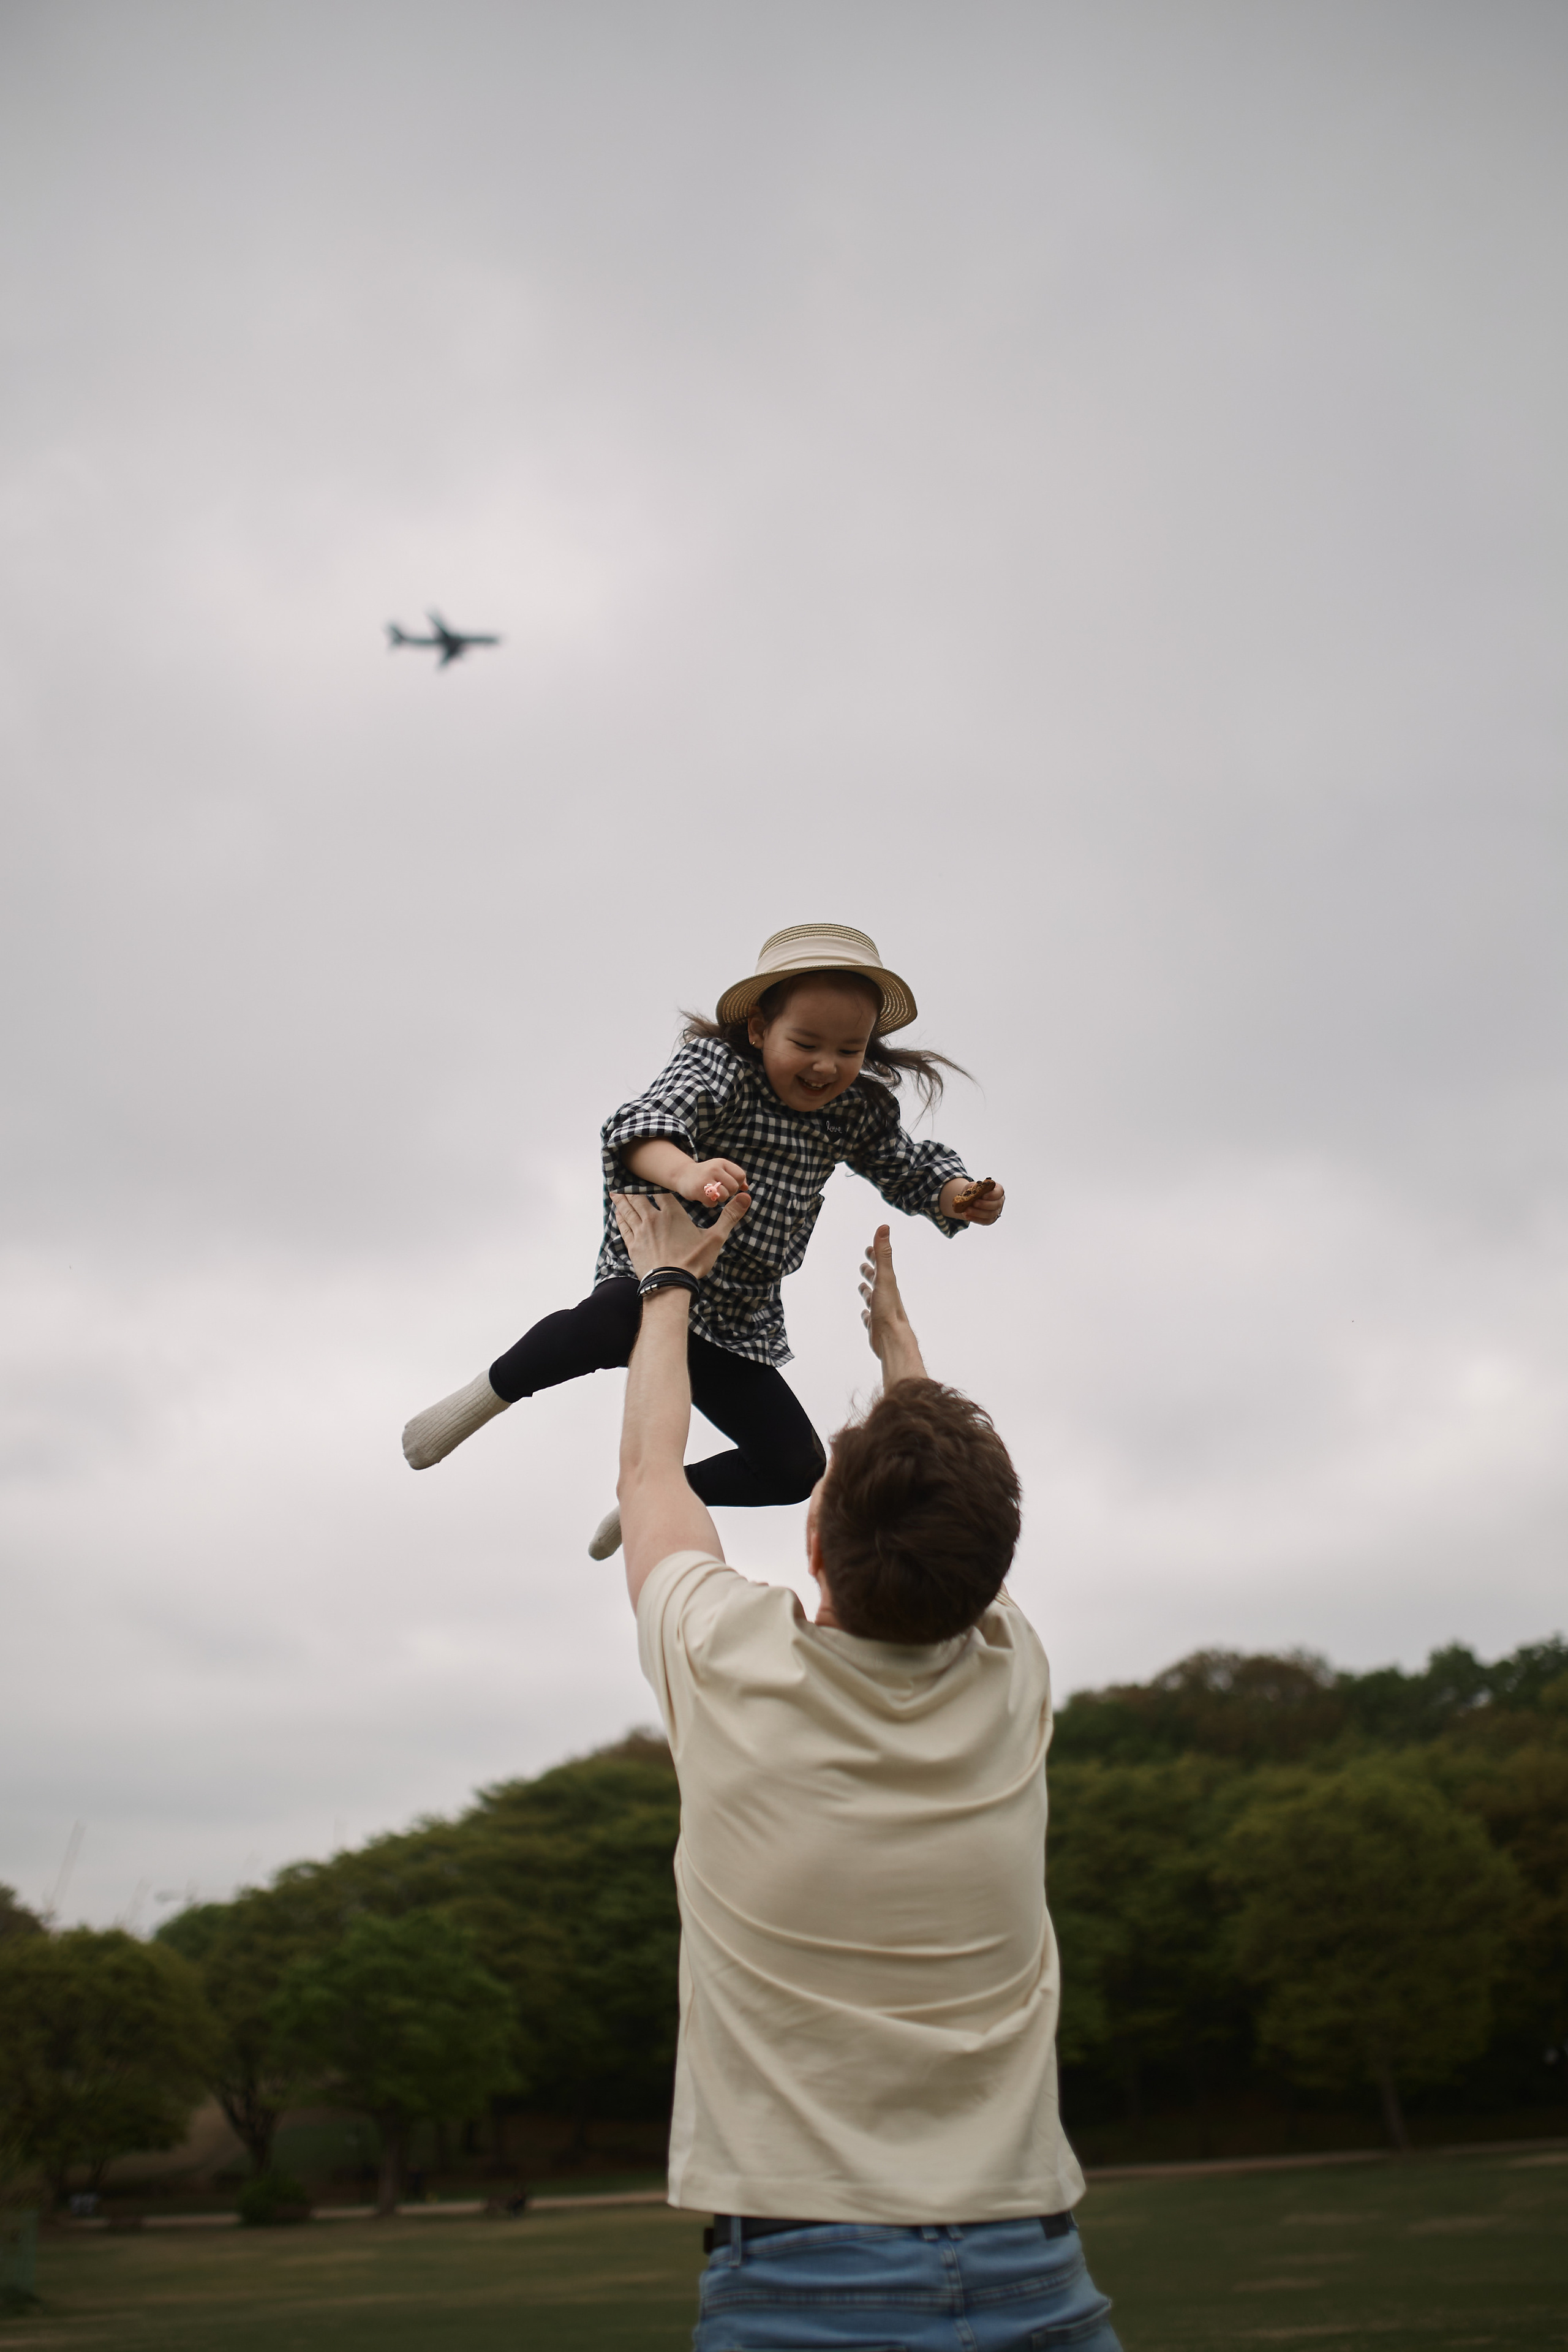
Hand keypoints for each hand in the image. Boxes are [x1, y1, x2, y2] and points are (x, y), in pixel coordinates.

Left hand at [612, 1188, 749, 1282]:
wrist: (670, 1285)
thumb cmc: (693, 1262)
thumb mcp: (715, 1238)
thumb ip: (729, 1216)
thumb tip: (746, 1198)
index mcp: (672, 1214)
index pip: (661, 1192)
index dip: (655, 1183)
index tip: (649, 1175)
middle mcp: (653, 1219)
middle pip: (639, 1197)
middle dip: (632, 1188)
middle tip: (624, 1178)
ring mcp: (640, 1233)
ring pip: (628, 1210)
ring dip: (621, 1199)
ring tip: (614, 1190)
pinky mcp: (633, 1246)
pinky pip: (623, 1227)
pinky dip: (620, 1217)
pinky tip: (618, 1213)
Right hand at [682, 1157, 749, 1207]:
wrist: (683, 1175)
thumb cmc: (707, 1174)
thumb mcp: (721, 1170)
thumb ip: (735, 1177)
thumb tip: (746, 1188)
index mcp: (722, 1163)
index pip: (740, 1175)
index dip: (738, 1183)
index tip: (729, 1184)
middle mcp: (714, 1168)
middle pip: (734, 1187)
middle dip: (729, 1192)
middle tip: (720, 1190)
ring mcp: (705, 1179)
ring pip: (724, 1195)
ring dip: (720, 1199)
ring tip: (713, 1194)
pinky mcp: (697, 1190)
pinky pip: (712, 1203)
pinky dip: (710, 1203)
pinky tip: (705, 1197)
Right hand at [858, 1225, 927, 1383]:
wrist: (893, 1340)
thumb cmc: (889, 1310)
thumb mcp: (885, 1278)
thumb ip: (883, 1253)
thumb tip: (884, 1227)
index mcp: (888, 1284)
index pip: (881, 1264)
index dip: (875, 1254)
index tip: (870, 1246)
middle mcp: (885, 1297)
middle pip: (877, 1280)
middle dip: (870, 1270)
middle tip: (865, 1263)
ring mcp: (881, 1312)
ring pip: (873, 1298)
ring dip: (867, 1290)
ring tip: (862, 1286)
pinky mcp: (875, 1327)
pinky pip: (869, 1318)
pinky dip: (866, 1313)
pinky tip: (865, 1314)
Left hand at [940, 1175, 1004, 1225]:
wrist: (971, 1199)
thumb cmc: (974, 1191)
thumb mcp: (973, 1186)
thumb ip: (973, 1188)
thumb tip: (970, 1192)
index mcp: (998, 1191)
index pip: (999, 1192)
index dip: (992, 1195)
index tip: (983, 1195)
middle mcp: (999, 1201)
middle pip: (996, 1204)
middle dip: (984, 1204)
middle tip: (974, 1203)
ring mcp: (996, 1212)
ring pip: (990, 1214)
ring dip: (978, 1213)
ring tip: (967, 1210)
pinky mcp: (991, 1220)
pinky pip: (985, 1221)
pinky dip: (976, 1219)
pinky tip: (968, 1216)